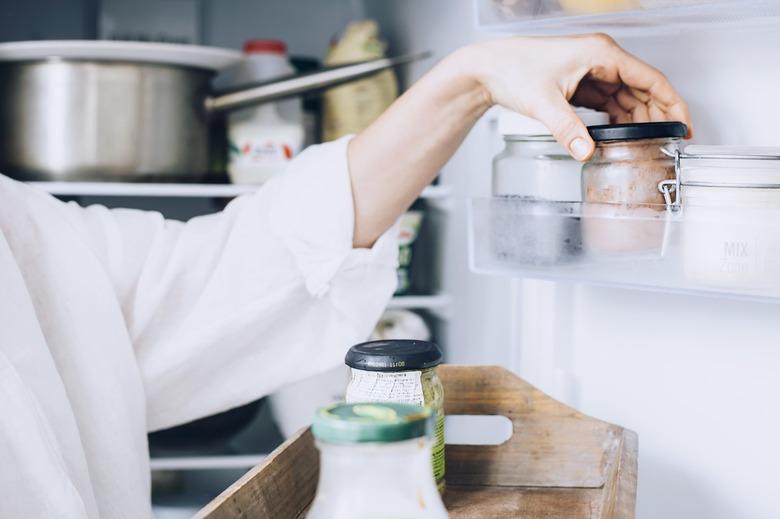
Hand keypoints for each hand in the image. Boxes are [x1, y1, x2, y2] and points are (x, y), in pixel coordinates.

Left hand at [459, 33, 692, 160]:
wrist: (488, 69)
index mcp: (602, 54)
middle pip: (644, 88)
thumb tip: (587, 152)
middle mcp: (601, 59)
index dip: (672, 103)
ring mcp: (592, 70)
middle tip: (670, 143)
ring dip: (639, 118)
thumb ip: (567, 128)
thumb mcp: (543, 103)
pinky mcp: (581, 83)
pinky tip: (622, 135)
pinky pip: (609, 101)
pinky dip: (618, 118)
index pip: (651, 78)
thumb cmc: (512, 71)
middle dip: (658, 115)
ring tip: (650, 144)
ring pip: (627, 96)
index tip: (684, 125)